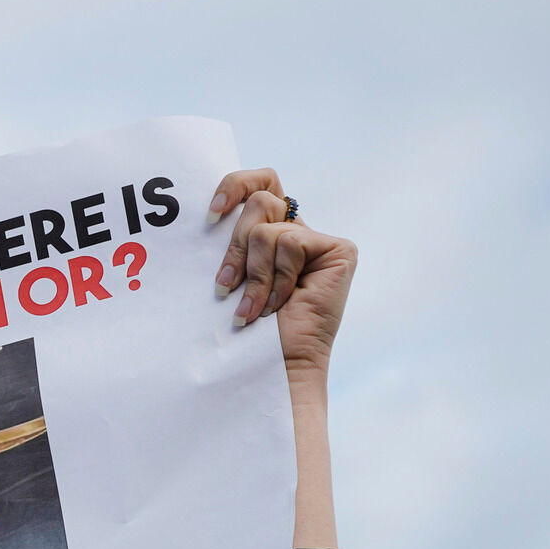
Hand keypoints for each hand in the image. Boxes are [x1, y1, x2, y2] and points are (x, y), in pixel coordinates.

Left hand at [208, 171, 353, 384]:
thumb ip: (233, 240)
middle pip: (260, 199)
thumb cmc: (246, 330)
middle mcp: (297, 232)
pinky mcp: (340, 250)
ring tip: (253, 308)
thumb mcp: (231, 275)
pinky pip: (290, 242)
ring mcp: (320, 241)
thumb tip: (213, 212)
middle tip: (226, 285)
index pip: (259, 183)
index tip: (209, 215)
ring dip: (253, 274)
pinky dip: (276, 278)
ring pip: (268, 227)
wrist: (271, 364)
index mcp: (271, 232)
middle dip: (235, 246)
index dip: (235, 186)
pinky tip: (279, 304)